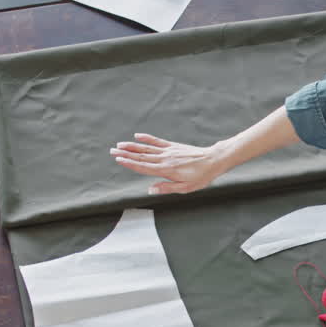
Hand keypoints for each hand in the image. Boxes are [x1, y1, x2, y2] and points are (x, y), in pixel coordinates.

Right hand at [110, 133, 226, 193]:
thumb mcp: (185, 188)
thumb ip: (166, 188)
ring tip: (120, 144)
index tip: (118, 159)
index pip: (144, 167)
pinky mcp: (173, 146)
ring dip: (132, 146)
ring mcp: (168, 151)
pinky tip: (138, 136)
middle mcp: (165, 159)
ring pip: (147, 148)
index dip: (130, 163)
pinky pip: (157, 142)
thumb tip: (150, 190)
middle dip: (126, 154)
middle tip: (112, 151)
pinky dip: (147, 138)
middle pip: (141, 156)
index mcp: (166, 171)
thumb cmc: (201, 177)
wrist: (213, 160)